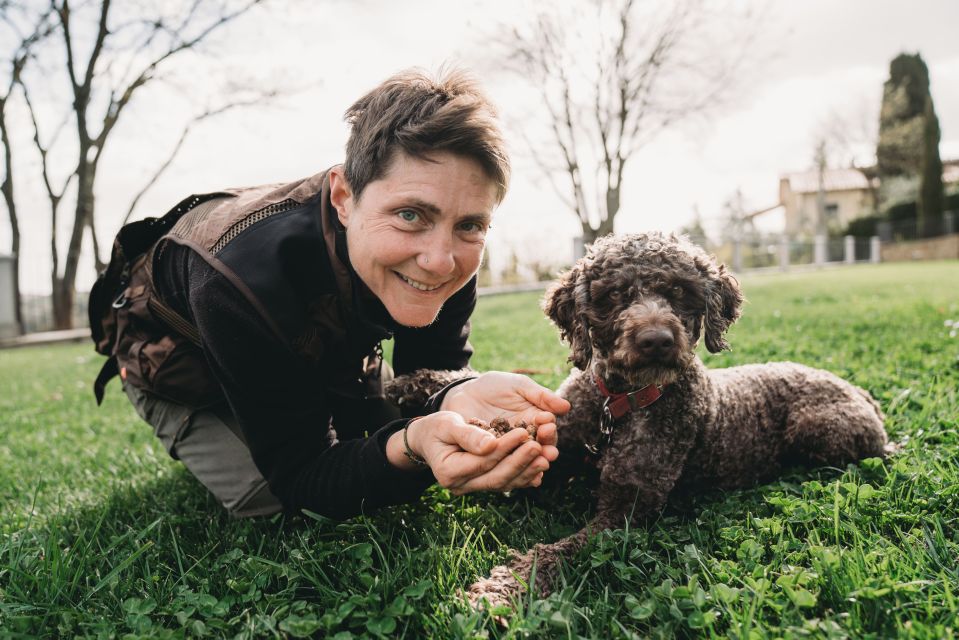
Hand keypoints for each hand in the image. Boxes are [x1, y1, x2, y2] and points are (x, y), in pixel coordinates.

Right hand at [386, 411, 551, 492]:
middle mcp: (461, 486)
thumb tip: (490, 444)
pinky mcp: (485, 483)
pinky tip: (540, 464)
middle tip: (540, 447)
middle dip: (520, 462)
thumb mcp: (447, 424)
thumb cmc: (436, 428)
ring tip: (546, 456)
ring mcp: (474, 487)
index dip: (504, 448)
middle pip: (496, 477)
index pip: (483, 462)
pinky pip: (507, 482)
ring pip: (504, 483)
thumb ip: (467, 434)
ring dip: (527, 470)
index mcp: (449, 472)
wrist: (430, 438)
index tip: (522, 433)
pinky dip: (525, 475)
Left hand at [440, 371, 569, 462]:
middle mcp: (526, 441)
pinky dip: (515, 475)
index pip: (547, 431)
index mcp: (535, 422)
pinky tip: (523, 480)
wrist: (464, 394)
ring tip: (538, 463)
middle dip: (545, 449)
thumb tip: (566, 406)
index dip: (549, 429)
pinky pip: (505, 469)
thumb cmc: (494, 387)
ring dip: (532, 464)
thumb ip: (541, 396)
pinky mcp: (494, 460)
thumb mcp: (519, 386)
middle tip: (548, 450)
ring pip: (525, 462)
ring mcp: (510, 452)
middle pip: (540, 450)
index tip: (547, 424)